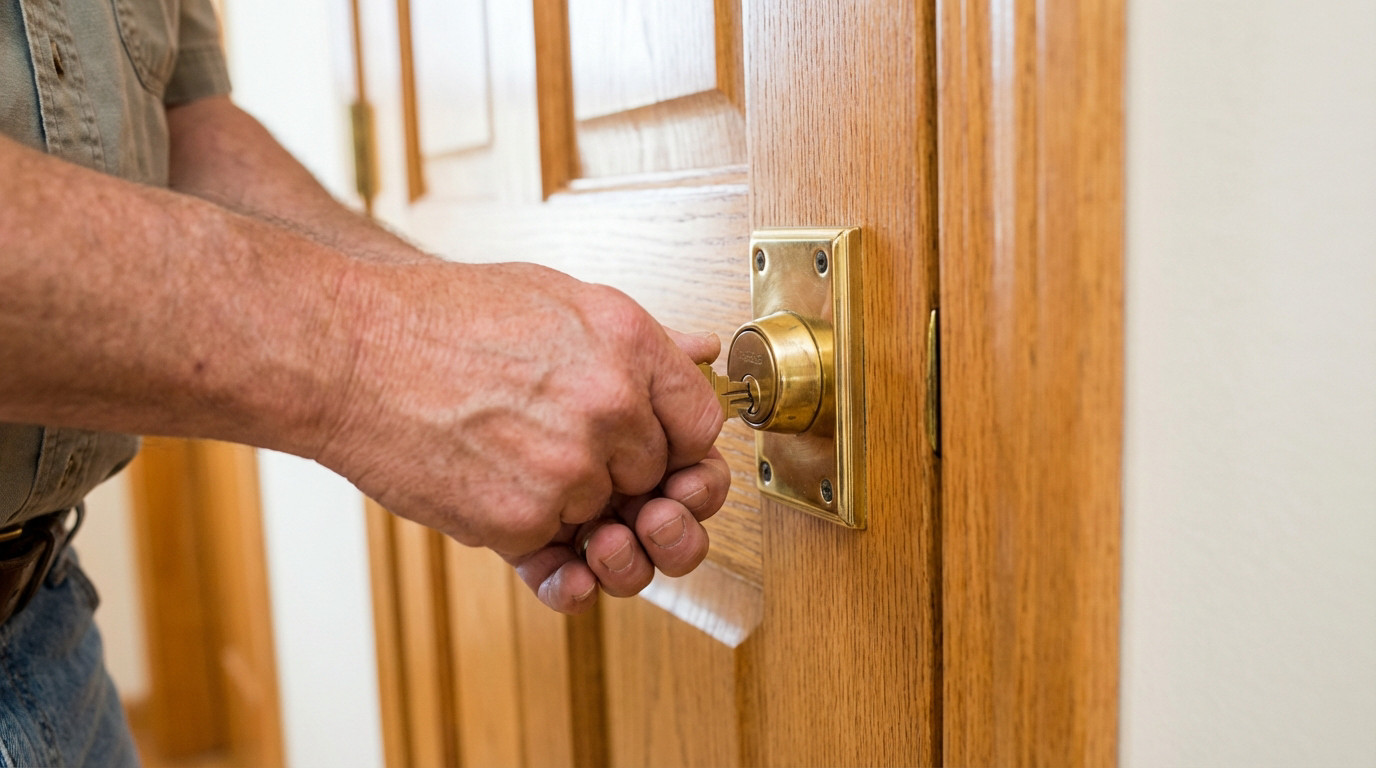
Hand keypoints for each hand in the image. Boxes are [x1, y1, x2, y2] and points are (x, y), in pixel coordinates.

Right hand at [315, 260, 728, 609]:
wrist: (349, 350)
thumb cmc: (440, 318)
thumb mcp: (555, 296)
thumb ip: (640, 336)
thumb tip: (702, 351)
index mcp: (627, 344)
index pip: (701, 423)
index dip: (678, 444)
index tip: (654, 449)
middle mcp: (610, 406)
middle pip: (658, 479)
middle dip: (623, 479)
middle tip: (576, 462)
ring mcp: (568, 469)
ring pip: (607, 520)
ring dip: (576, 510)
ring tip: (531, 476)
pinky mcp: (520, 520)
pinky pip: (557, 553)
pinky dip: (534, 539)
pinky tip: (506, 501)